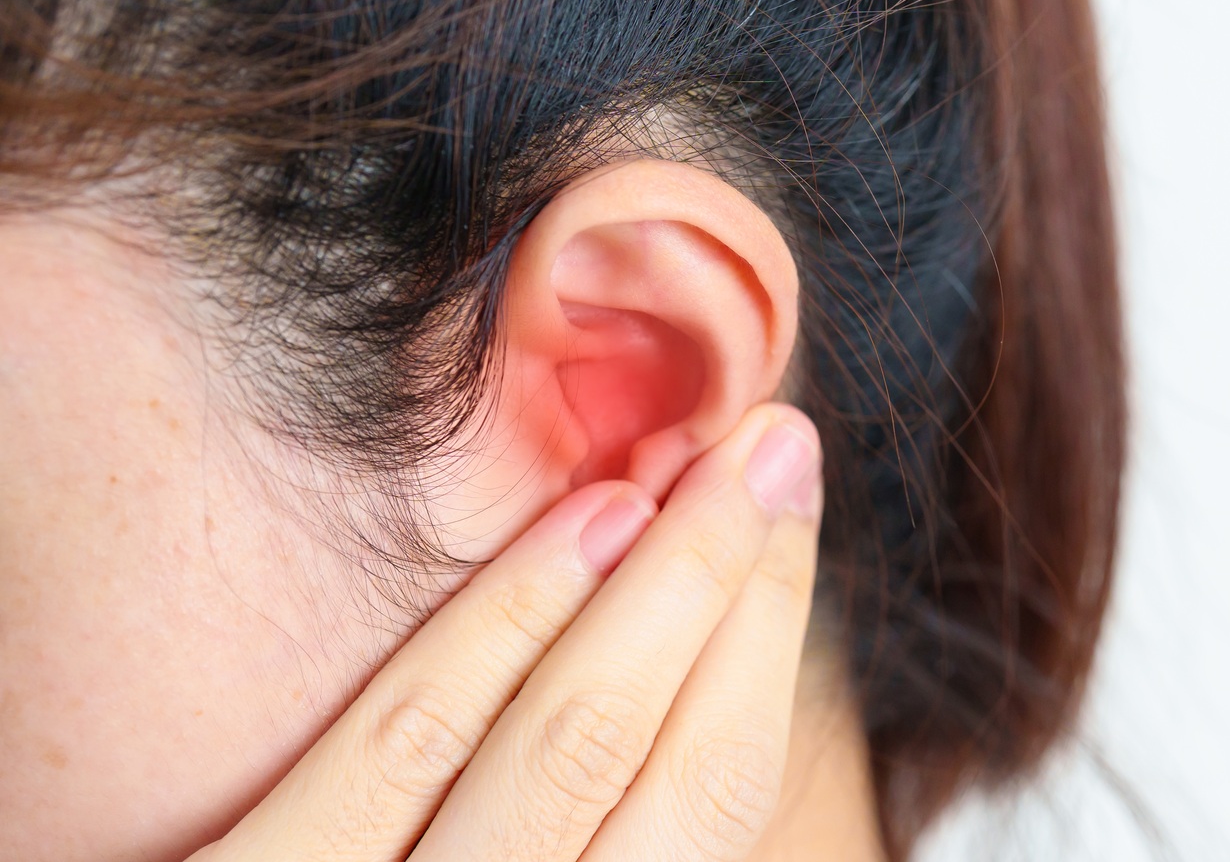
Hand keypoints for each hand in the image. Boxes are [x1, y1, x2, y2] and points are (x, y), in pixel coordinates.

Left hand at [190, 404, 823, 861]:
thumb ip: (599, 826)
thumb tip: (690, 676)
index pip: (719, 804)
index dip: (769, 647)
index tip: (789, 517)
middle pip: (662, 766)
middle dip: (737, 591)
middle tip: (780, 447)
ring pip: (560, 748)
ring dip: (654, 588)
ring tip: (702, 465)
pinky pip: (399, 746)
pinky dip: (503, 626)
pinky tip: (576, 525)